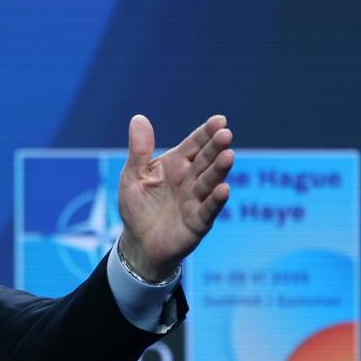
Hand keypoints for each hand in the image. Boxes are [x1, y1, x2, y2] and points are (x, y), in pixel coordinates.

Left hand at [117, 113, 233, 280]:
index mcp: (176, 164)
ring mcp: (196, 199)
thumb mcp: (132, 177)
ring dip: (220, 169)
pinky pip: (208, 209)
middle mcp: (190, 179)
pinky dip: (216, 200)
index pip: (194, 144)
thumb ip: (139, 151)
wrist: (139, 243)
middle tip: (226, 134)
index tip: (219, 120)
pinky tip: (224, 189)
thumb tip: (138, 118)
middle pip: (206, 160)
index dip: (206, 133)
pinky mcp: (198, 221)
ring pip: (210, 181)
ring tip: (228, 155)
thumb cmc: (137, 207)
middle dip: (216, 147)